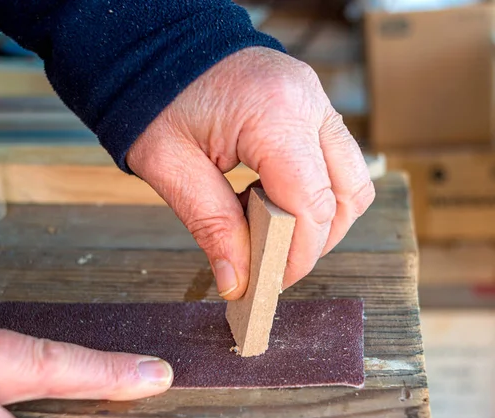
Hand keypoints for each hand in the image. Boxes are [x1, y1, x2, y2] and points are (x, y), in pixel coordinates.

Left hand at [127, 47, 374, 298]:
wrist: (155, 47)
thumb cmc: (153, 99)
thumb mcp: (170, 167)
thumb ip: (210, 225)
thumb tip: (237, 282)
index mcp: (274, 115)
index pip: (312, 205)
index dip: (298, 255)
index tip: (272, 281)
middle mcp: (308, 102)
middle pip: (347, 195)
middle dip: (316, 241)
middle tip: (274, 264)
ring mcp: (315, 98)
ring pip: (351, 178)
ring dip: (322, 218)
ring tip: (272, 233)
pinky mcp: (310, 103)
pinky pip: (334, 159)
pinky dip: (314, 192)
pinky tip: (272, 202)